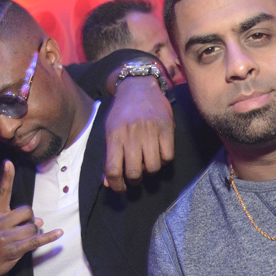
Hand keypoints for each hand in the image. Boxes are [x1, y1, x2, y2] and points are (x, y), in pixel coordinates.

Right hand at [0, 160, 62, 275]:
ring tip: (22, 238)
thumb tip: (39, 220)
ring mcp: (5, 237)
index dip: (6, 177)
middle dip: (29, 219)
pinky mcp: (12, 250)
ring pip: (33, 227)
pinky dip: (48, 237)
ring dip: (33, 231)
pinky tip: (58, 233)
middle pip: (27, 211)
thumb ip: (14, 218)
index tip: (8, 163)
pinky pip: (35, 241)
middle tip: (21, 228)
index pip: (1, 192)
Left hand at [103, 76, 174, 191]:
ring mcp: (150, 130)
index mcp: (114, 135)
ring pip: (153, 167)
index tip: (120, 189)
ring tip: (147, 163)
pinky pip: (168, 157)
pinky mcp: (167, 127)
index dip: (116, 185)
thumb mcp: (109, 131)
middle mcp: (132, 134)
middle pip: (134, 172)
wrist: (139, 86)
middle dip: (134, 180)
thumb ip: (109, 156)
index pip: (113, 169)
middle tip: (135, 177)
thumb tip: (107, 183)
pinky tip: (158, 153)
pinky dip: (164, 160)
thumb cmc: (122, 113)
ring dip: (150, 171)